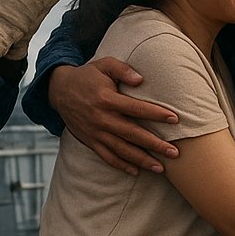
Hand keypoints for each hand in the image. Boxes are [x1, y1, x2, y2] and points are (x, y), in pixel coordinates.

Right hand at [49, 58, 178, 174]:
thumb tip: (140, 79)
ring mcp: (95, 132)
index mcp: (107, 99)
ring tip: (161, 168)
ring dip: (142, 160)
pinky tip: (136, 171)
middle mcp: (101, 118)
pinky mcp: (89, 141)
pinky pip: (106, 156)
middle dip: (155, 144)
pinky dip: (121, 165)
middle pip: (132, 134)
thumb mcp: (104, 65)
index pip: (136, 109)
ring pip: (121, 150)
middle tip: (174, 152)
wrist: (59, 90)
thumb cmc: (88, 75)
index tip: (175, 119)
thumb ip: (123, 70)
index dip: (156, 114)